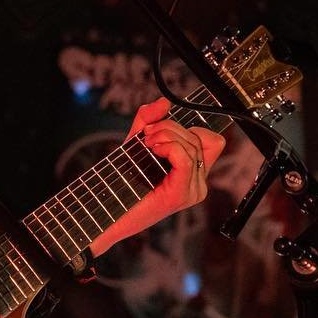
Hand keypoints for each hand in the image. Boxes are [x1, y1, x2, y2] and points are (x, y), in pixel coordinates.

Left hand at [91, 99, 225, 256]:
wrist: (105, 214)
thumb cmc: (120, 184)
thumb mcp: (135, 144)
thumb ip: (148, 121)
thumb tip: (164, 102)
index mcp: (193, 175)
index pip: (212, 141)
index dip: (189, 128)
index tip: (160, 132)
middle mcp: (198, 184)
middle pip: (198, 139)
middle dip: (169, 128)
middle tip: (146, 137)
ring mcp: (192, 191)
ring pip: (191, 146)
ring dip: (165, 136)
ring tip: (146, 145)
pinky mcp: (180, 195)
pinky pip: (186, 159)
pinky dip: (169, 147)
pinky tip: (153, 150)